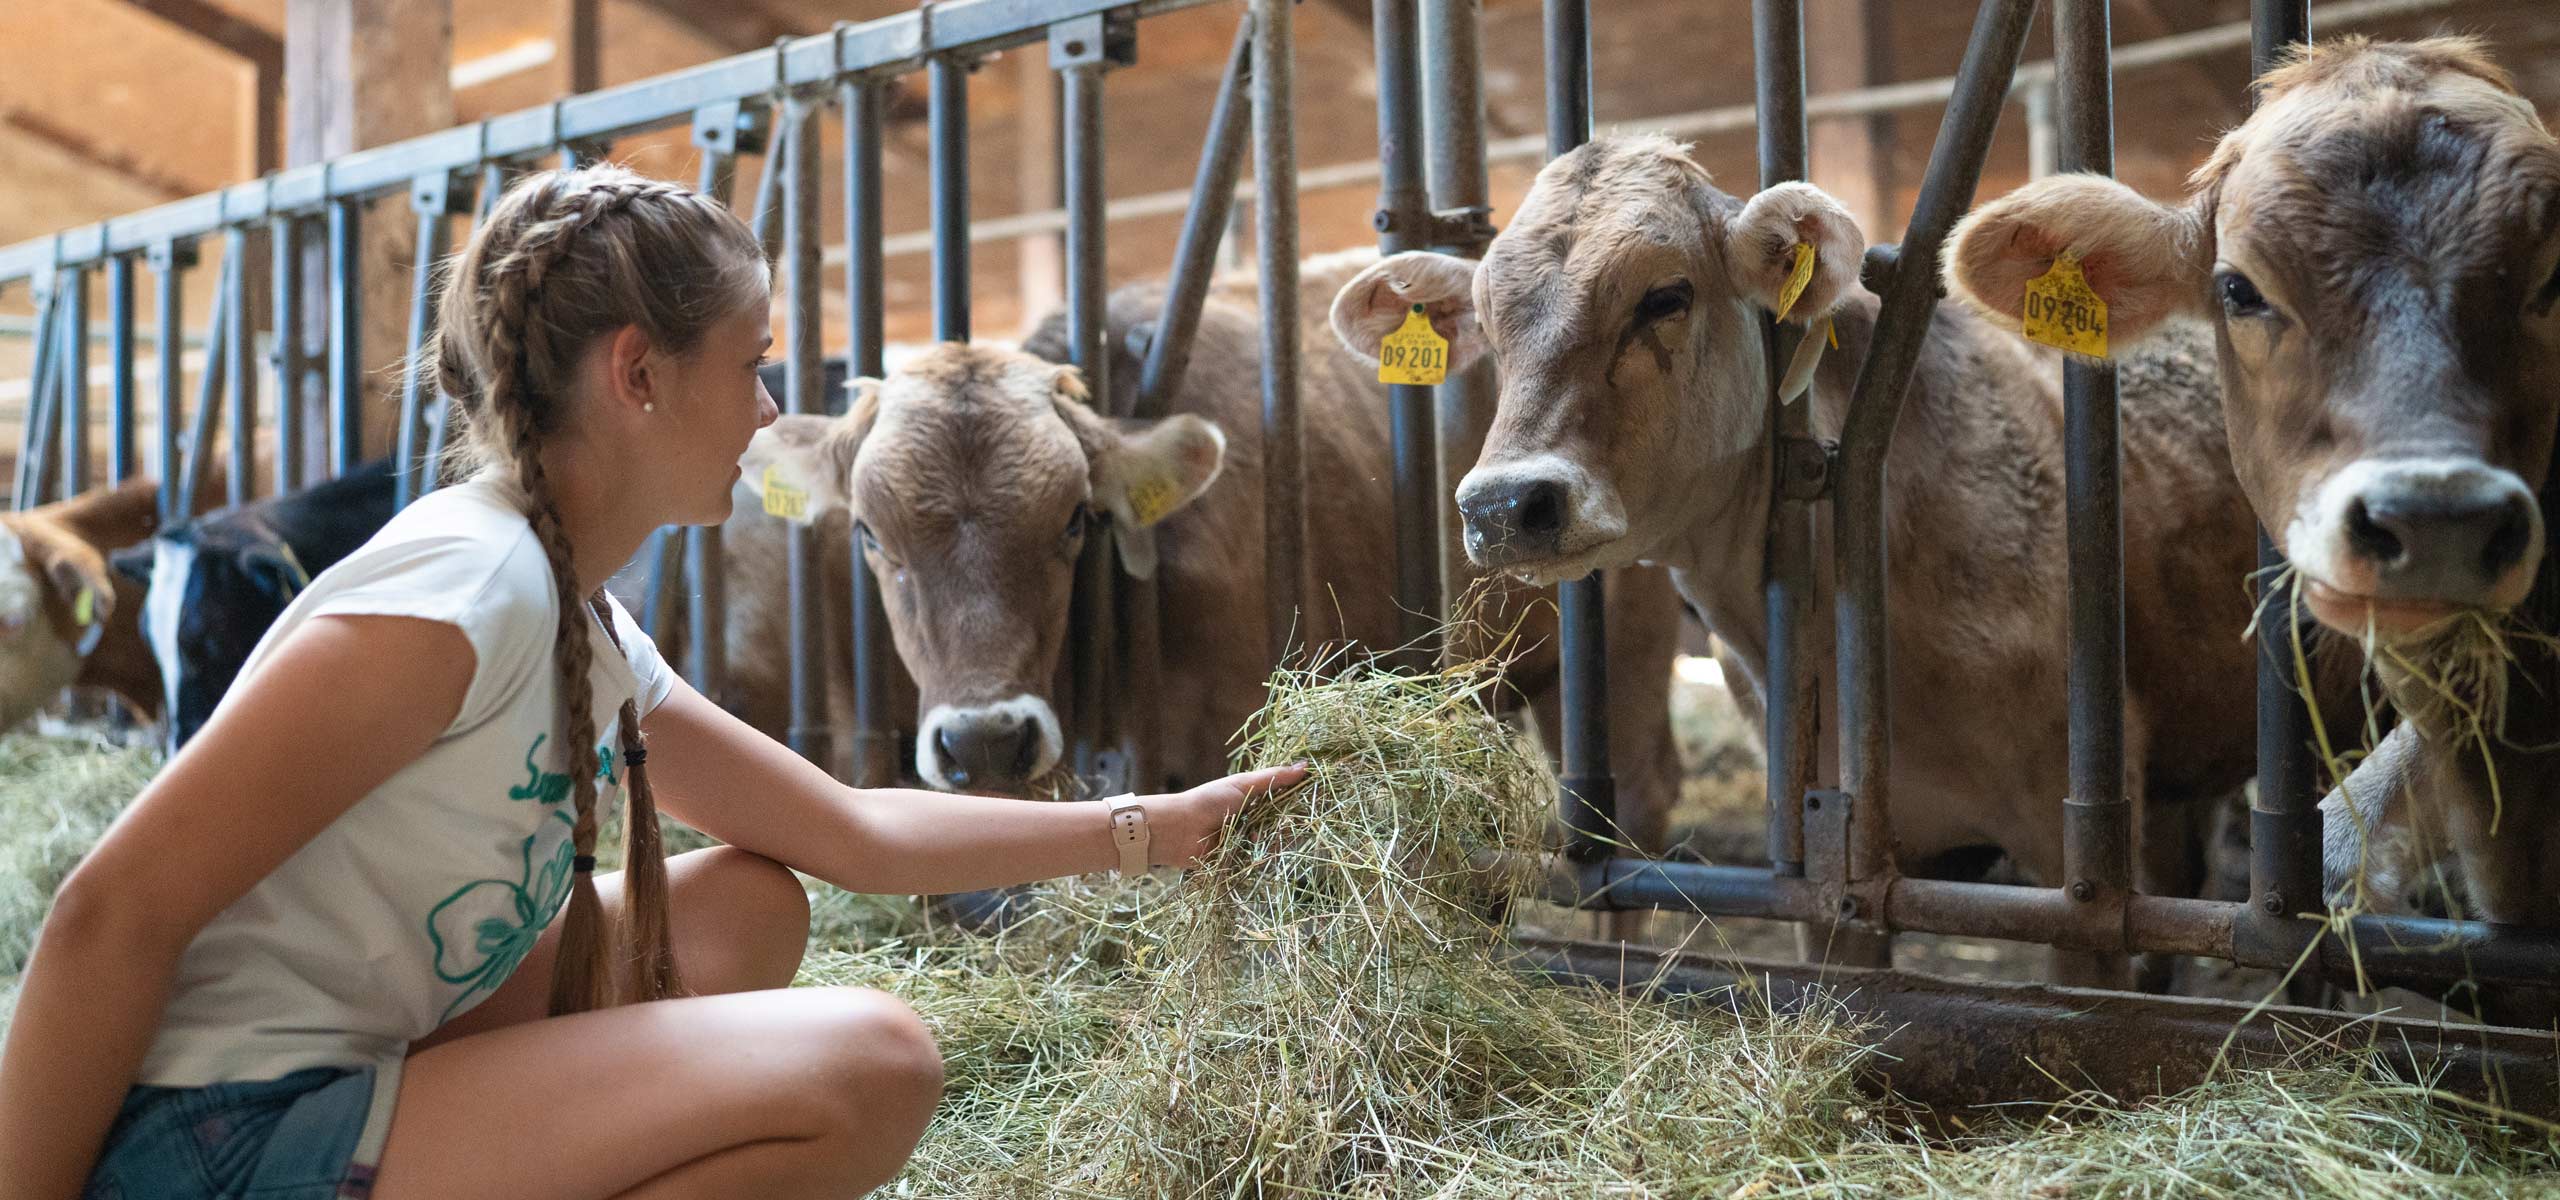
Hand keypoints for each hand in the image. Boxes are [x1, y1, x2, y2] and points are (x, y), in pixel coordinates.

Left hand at [1148, 763, 1308, 868]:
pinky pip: (1261, 858)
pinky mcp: (1241, 857)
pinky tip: (1255, 845)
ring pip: (1274, 840)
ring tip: (1260, 832)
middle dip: (1287, 821)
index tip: (1315, 796)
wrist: (1180, 830)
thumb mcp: (1243, 784)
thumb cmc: (1209, 800)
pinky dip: (1261, 853)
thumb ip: (1274, 778)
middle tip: (1287, 819)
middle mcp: (1253, 816)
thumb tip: (1305, 766)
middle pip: (1283, 821)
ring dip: (1272, 837)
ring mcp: (1247, 838)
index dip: (1298, 797)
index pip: (1285, 797)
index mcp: (1253, 797)